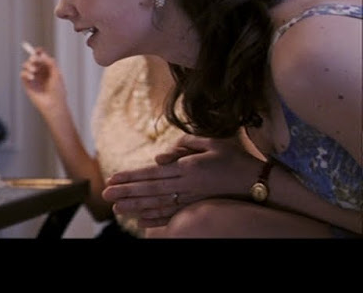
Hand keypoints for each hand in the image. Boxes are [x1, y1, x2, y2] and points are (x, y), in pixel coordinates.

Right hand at [19, 47, 67, 113]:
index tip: (37, 51)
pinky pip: (22, 74)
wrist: (53, 104)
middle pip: (33, 59)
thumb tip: (41, 54)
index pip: (41, 57)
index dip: (38, 52)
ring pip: (26, 65)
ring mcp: (33, 77)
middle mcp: (40, 71)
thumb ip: (50, 63)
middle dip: (33, 58)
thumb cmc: (58, 91)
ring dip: (28, 65)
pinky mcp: (27, 84)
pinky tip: (32, 77)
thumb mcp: (56, 74)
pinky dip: (26, 73)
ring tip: (34, 70)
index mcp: (48, 68)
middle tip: (34, 60)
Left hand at [102, 134, 260, 227]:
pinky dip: (157, 219)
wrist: (258, 180)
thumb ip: (184, 144)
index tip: (113, 178)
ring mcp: (192, 198)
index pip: (152, 172)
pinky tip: (142, 222)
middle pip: (150, 189)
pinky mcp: (198, 206)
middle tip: (107, 195)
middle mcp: (186, 184)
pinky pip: (174, 215)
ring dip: (136, 206)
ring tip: (117, 209)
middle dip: (127, 192)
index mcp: (187, 167)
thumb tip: (160, 157)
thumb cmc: (234, 157)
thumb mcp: (211, 142)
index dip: (132, 176)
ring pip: (158, 204)